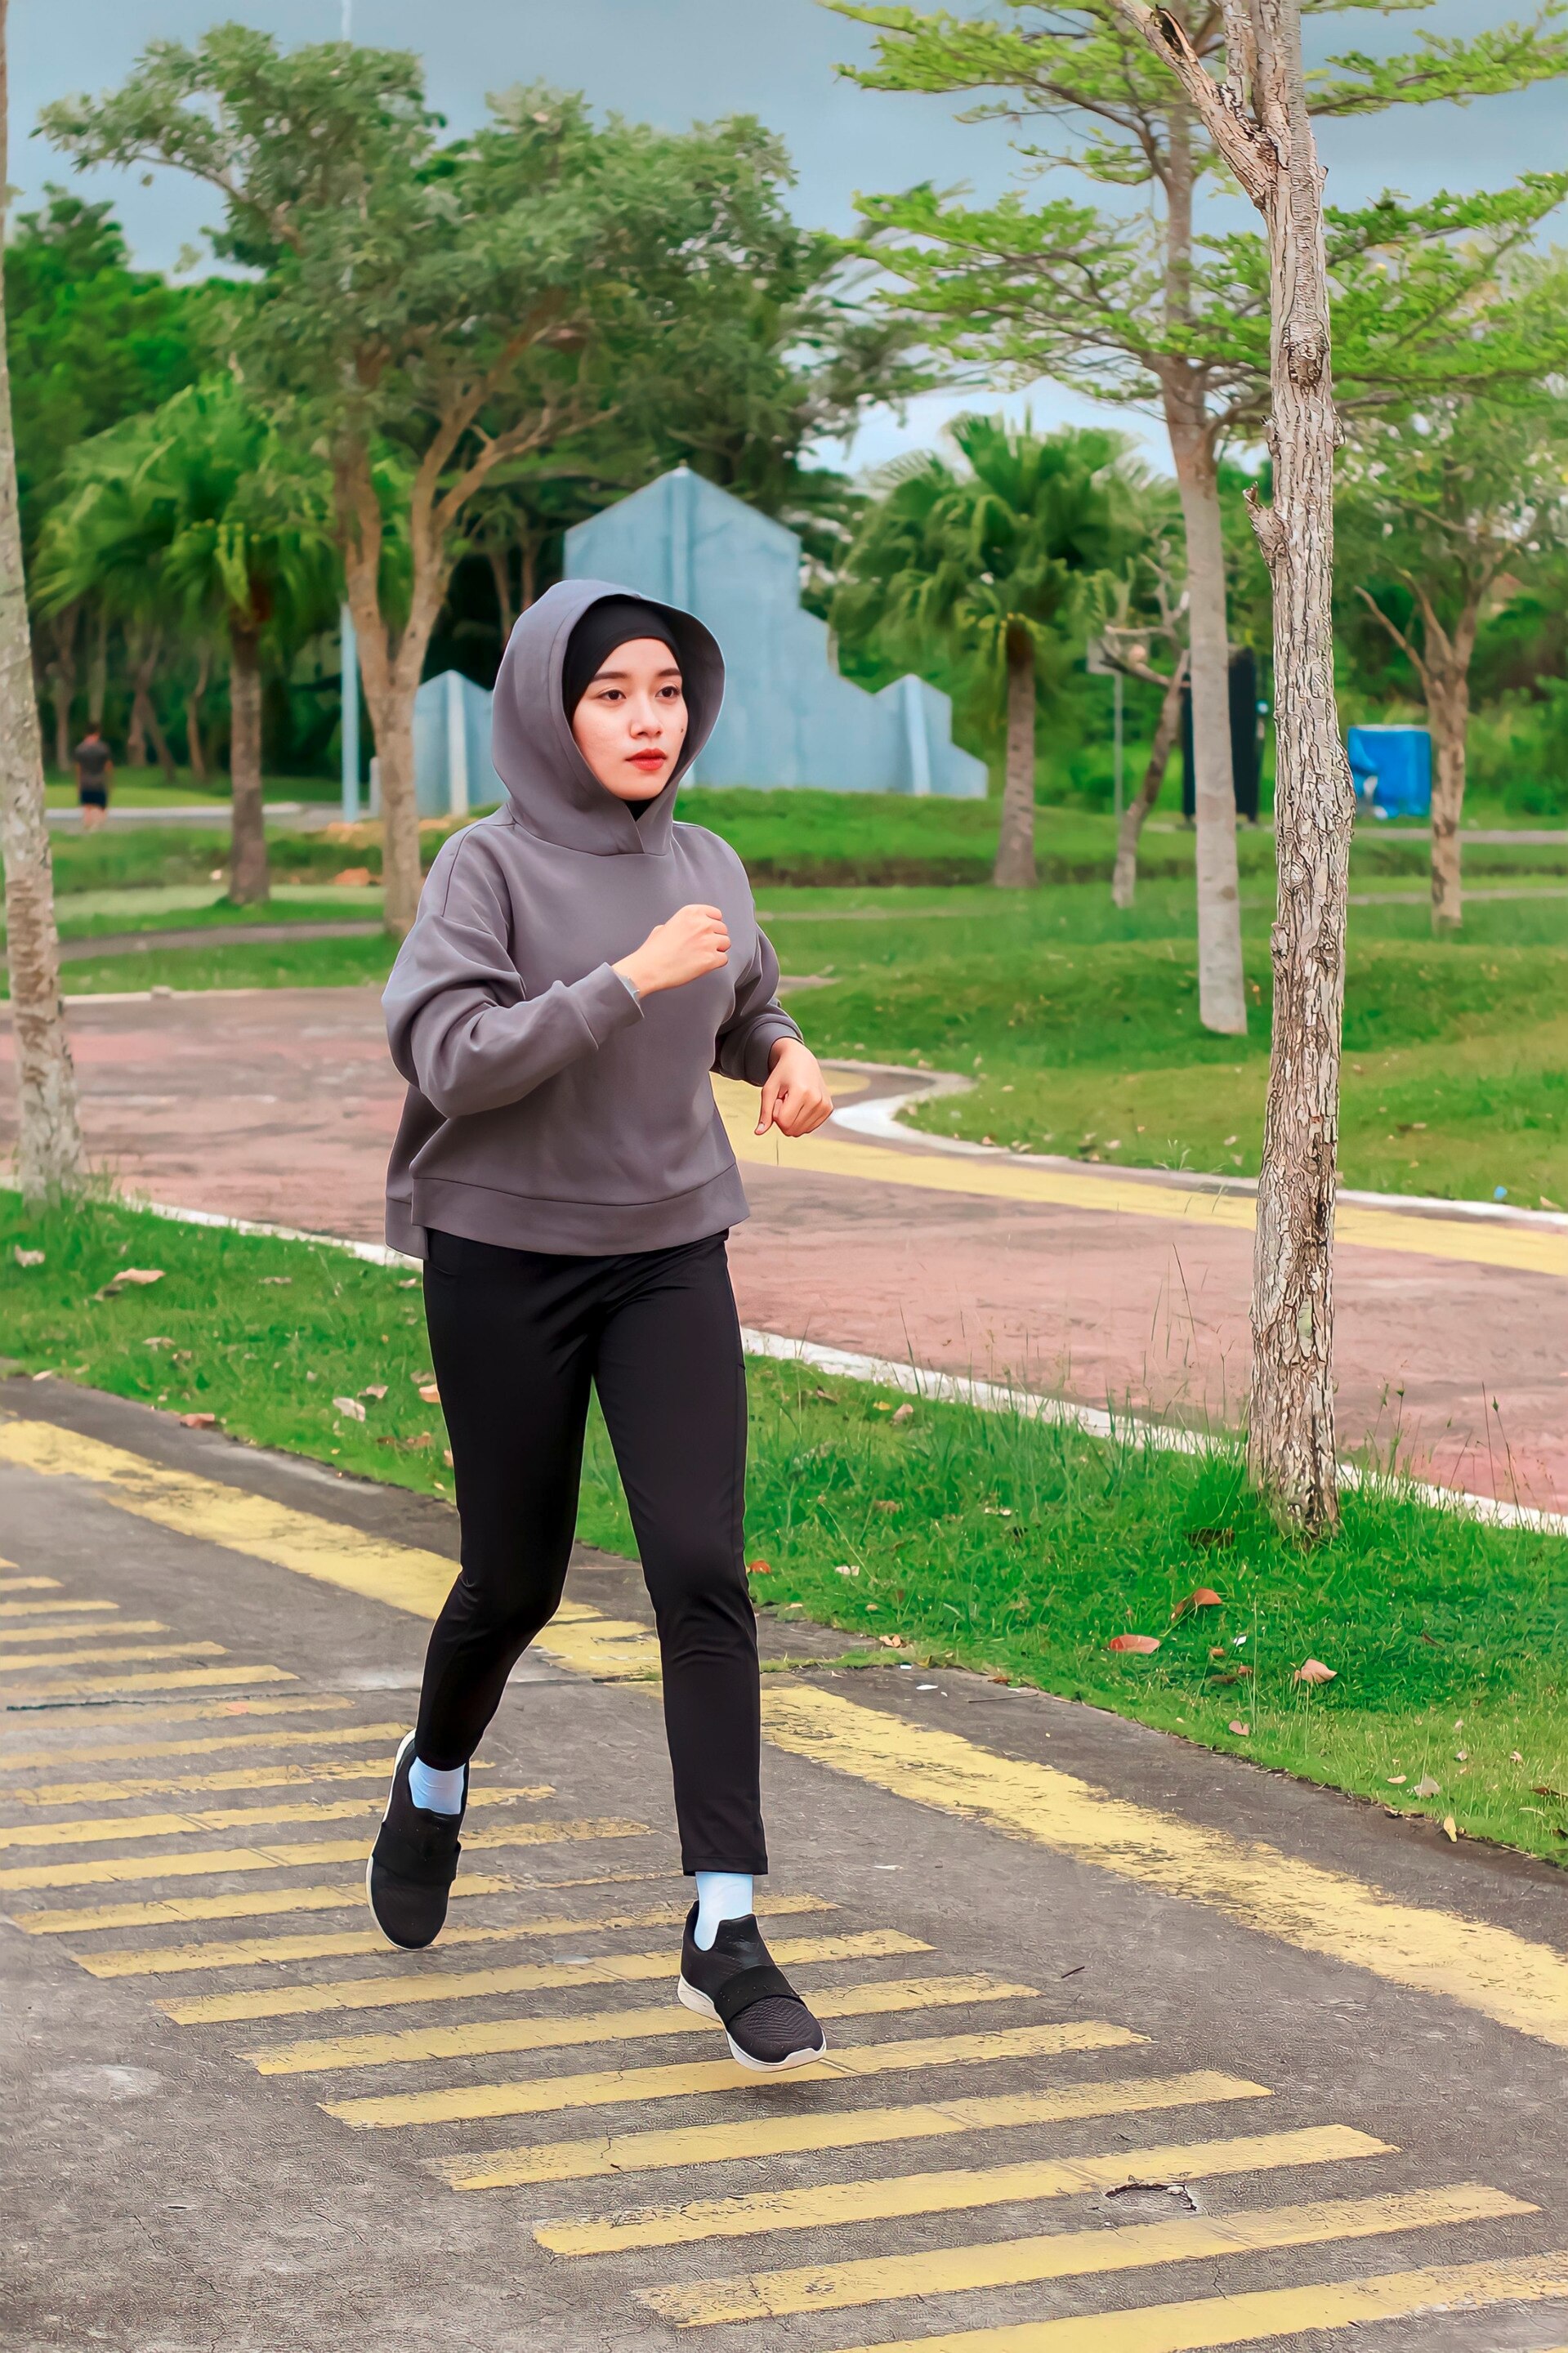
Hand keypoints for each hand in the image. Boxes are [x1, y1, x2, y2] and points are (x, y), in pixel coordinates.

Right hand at [614, 904, 729, 996]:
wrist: (649, 968)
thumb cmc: (654, 950)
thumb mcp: (665, 926)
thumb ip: (681, 924)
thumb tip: (686, 930)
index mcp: (691, 913)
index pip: (717, 914)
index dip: (713, 925)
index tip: (708, 932)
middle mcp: (702, 924)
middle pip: (723, 929)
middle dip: (715, 938)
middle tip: (702, 947)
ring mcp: (708, 941)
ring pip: (726, 943)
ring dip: (717, 950)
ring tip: (702, 956)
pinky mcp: (711, 959)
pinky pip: (724, 959)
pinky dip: (716, 963)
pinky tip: (703, 965)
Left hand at [756, 1039, 832, 1137]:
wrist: (801, 1060)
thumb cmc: (782, 1073)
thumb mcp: (769, 1089)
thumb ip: (765, 1112)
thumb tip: (759, 1132)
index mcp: (802, 1092)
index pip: (783, 1122)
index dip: (775, 1112)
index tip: (778, 1098)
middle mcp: (816, 1100)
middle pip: (791, 1130)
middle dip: (783, 1118)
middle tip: (786, 1099)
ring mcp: (824, 1105)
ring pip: (800, 1131)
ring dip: (793, 1119)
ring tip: (794, 1101)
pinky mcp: (828, 1109)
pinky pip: (809, 1128)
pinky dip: (801, 1120)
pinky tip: (802, 1104)